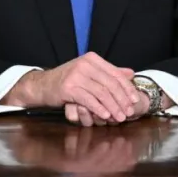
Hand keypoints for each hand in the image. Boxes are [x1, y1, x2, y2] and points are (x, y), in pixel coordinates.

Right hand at [4, 52, 140, 122]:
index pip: (115, 73)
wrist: (42, 85)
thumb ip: (109, 73)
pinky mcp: (68, 87)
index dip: (127, 88)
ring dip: (112, 107)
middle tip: (129, 112)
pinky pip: (89, 99)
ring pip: (101, 92)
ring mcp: (76, 75)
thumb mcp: (89, 73)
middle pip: (110, 83)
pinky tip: (105, 115)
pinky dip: (99, 108)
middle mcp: (85, 64)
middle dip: (122, 100)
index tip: (135, 100)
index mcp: (92, 59)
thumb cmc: (67, 81)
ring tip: (119, 117)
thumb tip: (130, 73)